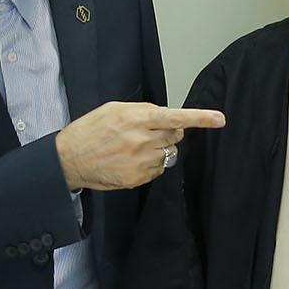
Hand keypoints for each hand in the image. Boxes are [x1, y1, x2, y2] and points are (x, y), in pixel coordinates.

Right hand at [56, 103, 224, 190]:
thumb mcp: (113, 109)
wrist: (69, 159)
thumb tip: (165, 116)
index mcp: (136, 119)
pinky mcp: (137, 178)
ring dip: (159, 149)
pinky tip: (130, 161)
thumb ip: (142, 110)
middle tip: (150, 132)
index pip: (175, 117)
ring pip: (168, 153)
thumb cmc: (90, 130)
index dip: (200, 118)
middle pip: (176, 136)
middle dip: (170, 133)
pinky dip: (150, 164)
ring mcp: (141, 162)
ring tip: (134, 148)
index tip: (220, 119)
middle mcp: (142, 140)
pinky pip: (158, 170)